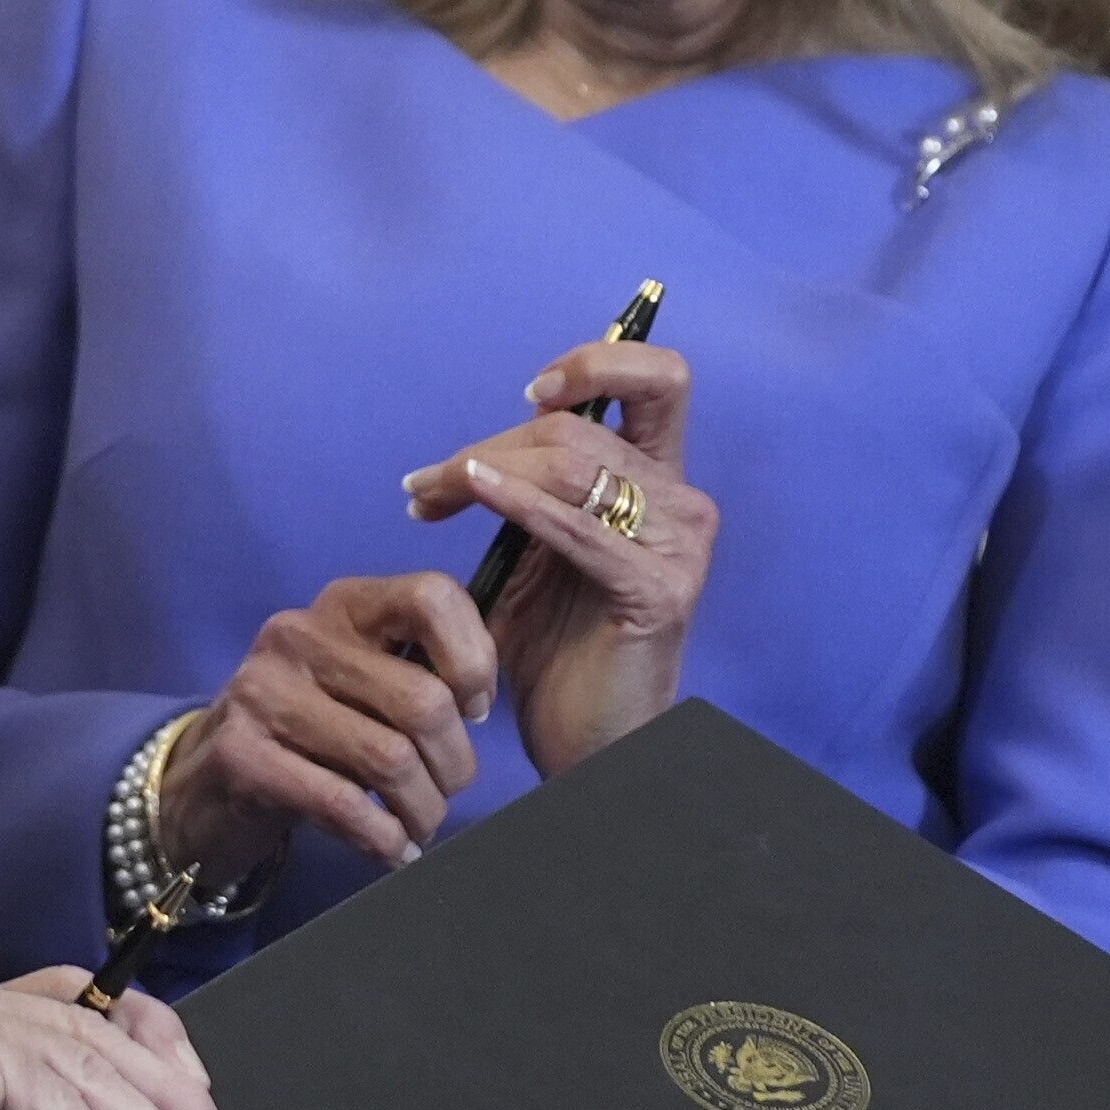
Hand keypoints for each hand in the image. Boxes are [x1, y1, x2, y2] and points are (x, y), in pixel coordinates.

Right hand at [162, 577, 500, 882]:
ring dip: (423, 810)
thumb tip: (483, 698)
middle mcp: (298, 636)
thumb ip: (417, 669)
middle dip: (455, 764)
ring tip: (420, 826)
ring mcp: (262, 694)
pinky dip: (384, 839)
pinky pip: (343, 804)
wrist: (203, 786)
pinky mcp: (241, 756)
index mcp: (342, 605)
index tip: (475, 710)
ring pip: (390, 759)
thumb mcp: (359, 681)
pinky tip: (393, 851)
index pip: (433, 597)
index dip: (475, 660)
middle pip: (423, 700)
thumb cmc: (308, 734)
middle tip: (448, 792)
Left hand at [400, 336, 713, 782]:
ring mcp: (679, 546)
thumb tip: (477, 450)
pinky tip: (470, 493)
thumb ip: (531, 493)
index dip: (596, 362)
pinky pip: (574, 526)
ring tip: (428, 498)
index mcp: (662, 484)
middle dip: (492, 442)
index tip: (530, 393)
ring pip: (573, 463)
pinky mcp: (657, 591)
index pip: (659, 379)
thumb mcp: (540, 556)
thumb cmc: (559, 656)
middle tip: (426, 485)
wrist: (588, 747)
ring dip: (483, 469)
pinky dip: (516, 498)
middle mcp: (683, 505)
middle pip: (583, 426)